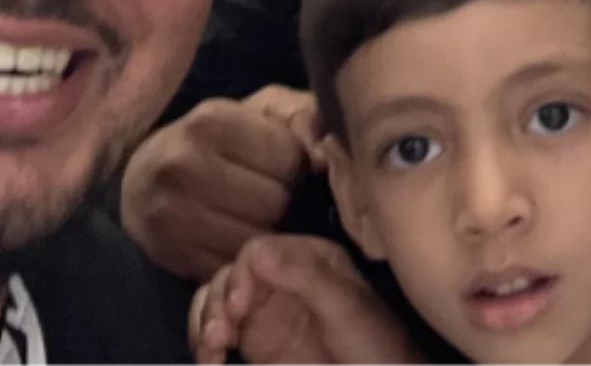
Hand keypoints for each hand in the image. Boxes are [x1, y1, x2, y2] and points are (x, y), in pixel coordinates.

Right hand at [123, 87, 322, 281]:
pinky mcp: (166, 255)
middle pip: (272, 203)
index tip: (291, 167)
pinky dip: (242, 260)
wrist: (143, 176)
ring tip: (261, 217)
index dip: (298, 167)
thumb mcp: (265, 111)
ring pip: (252, 241)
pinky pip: (228, 268)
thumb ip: (305, 118)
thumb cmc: (222, 137)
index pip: (287, 159)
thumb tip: (327, 155)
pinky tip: (239, 239)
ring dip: (267, 234)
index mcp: (211, 121)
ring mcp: (168, 215)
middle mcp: (181, 166)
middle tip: (279, 196)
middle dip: (286, 201)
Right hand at [191, 235, 421, 365]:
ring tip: (212, 353)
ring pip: (217, 301)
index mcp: (310, 258)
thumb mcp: (345, 308)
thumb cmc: (373, 344)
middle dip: (216, 303)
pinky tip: (210, 362)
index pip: (259, 251)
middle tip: (220, 336)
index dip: (240, 276)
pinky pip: (217, 332)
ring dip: (204, 323)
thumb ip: (305, 278)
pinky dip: (203, 344)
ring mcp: (267, 310)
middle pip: (231, 276)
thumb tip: (258, 252)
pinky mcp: (255, 343)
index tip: (237, 308)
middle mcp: (283, 278)